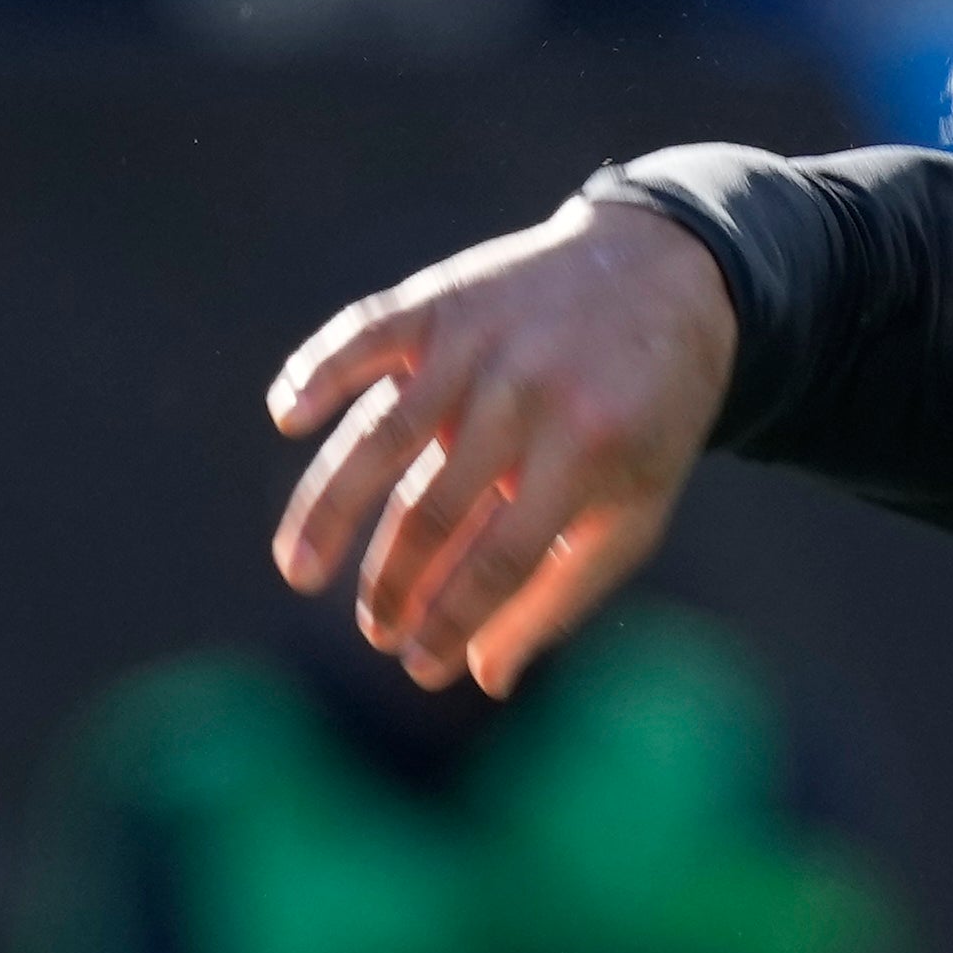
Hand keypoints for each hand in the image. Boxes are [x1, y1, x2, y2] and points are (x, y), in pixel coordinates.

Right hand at [267, 199, 736, 697]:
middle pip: (435, 507)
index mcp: (588, 451)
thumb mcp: (636, 506)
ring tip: (297, 570)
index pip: (501, 558)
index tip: (419, 666)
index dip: (452, 620)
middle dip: (393, 582)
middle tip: (374, 632)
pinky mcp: (441, 299)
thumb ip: (563, 591)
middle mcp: (527, 394)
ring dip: (329, 508)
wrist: (666, 275)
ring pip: (382, 434)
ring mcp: (478, 342)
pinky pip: (364, 334)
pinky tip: (285, 415)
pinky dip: (319, 369)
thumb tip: (483, 677)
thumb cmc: (647, 415)